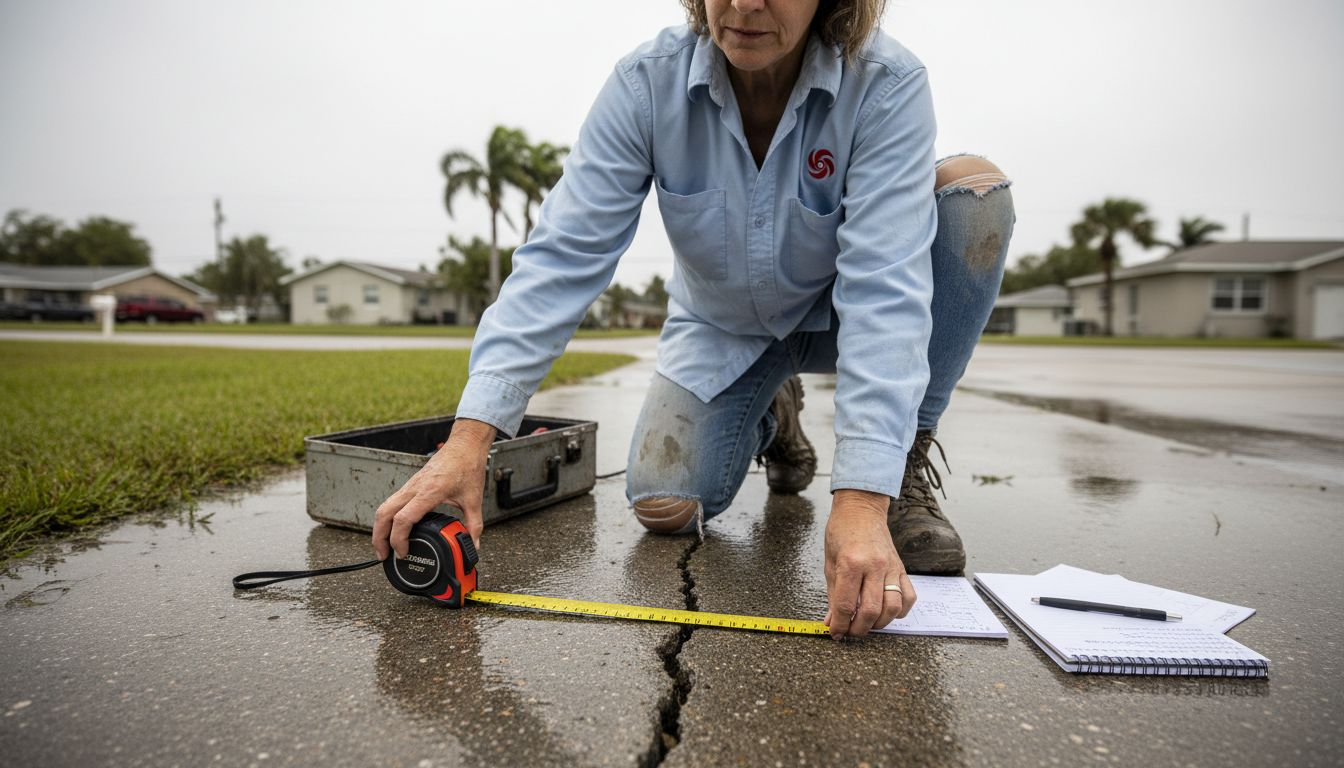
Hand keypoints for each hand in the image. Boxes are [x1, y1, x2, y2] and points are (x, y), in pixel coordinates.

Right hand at [371, 418, 495, 559]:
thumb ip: (474, 525)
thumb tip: (473, 545)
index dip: (398, 539)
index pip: (403, 518)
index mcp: (429, 492)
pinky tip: (393, 527)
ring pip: (384, 506)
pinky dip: (387, 517)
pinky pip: (391, 501)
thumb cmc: (467, 466)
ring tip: (384, 545)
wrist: (464, 445)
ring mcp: (410, 485)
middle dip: (379, 537)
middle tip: (383, 555)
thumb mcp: (474, 500)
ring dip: (379, 527)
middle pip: (384, 513)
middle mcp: (415, 488)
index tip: (403, 552)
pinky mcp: (411, 484)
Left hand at [823, 489, 916, 638]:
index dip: (840, 625)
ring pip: (892, 608)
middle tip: (850, 632)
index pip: (846, 604)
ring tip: (866, 624)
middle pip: (871, 611)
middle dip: (858, 629)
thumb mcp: (829, 562)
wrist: (862, 510)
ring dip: (879, 624)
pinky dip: (899, 611)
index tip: (836, 634)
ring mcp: (891, 568)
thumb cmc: (841, 532)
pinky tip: (886, 612)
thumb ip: (832, 594)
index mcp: (851, 563)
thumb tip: (832, 621)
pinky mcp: (901, 569)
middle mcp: (874, 566)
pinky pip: (908, 597)